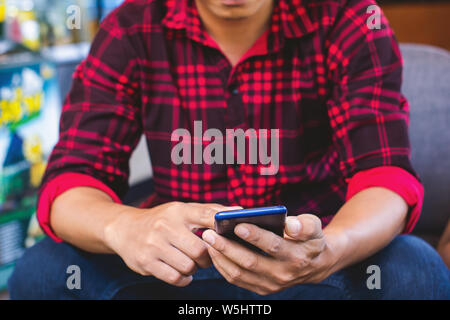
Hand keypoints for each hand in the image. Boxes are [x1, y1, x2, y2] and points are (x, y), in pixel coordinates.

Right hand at [104, 202, 240, 286]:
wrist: (124, 229)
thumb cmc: (161, 220)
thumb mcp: (181, 210)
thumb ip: (208, 211)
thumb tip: (237, 211)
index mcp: (178, 211)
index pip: (207, 215)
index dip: (222, 225)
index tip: (231, 233)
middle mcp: (165, 226)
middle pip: (200, 249)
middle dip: (207, 257)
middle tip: (205, 256)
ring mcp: (154, 245)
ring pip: (189, 266)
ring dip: (195, 268)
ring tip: (191, 262)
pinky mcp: (146, 263)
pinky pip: (175, 278)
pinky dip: (184, 278)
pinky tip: (183, 271)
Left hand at [202, 214, 340, 294]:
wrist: (315, 265)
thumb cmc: (309, 238)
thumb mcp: (314, 227)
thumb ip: (304, 225)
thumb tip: (290, 224)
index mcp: (297, 256)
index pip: (273, 246)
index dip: (255, 236)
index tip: (238, 224)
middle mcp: (283, 274)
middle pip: (250, 262)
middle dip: (227, 247)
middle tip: (209, 233)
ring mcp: (271, 284)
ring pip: (239, 273)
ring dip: (220, 257)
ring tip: (208, 240)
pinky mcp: (261, 288)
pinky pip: (237, 279)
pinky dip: (222, 265)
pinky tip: (214, 251)